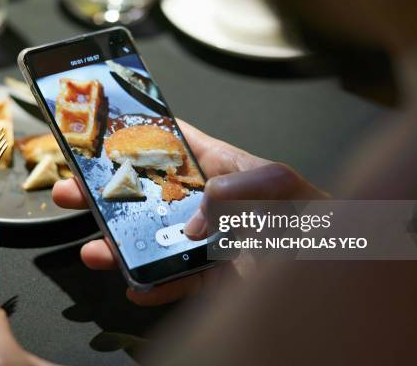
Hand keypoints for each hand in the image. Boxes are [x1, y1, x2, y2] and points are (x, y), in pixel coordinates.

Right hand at [53, 120, 326, 304]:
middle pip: (150, 193)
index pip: (176, 143)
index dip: (141, 133)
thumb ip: (238, 186)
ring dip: (121, 244)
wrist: (344, 269)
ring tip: (92, 247)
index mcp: (225, 168)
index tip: (104, 129)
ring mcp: (211, 241)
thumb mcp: (282, 186)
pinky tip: (136, 287)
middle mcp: (211, 203)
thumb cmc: (319, 219)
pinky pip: (179, 282)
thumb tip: (195, 214)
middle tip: (72, 187)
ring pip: (156, 240)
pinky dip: (156, 287)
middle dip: (110, 191)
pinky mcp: (217, 278)